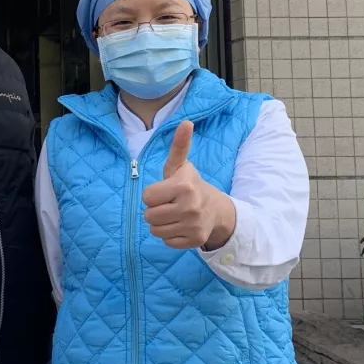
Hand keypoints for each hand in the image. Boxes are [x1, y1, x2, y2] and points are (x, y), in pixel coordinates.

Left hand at [142, 121, 234, 250]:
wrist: (216, 209)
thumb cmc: (190, 185)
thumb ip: (179, 146)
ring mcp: (193, 225)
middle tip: (169, 204)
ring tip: (174, 214)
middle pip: (149, 215)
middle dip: (155, 210)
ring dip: (161, 223)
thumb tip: (186, 122)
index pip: (147, 197)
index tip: (165, 191)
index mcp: (184, 186)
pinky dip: (170, 235)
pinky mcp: (195, 240)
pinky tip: (181, 226)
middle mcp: (190, 207)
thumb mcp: (181, 166)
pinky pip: (166, 241)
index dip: (153, 194)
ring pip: (155, 230)